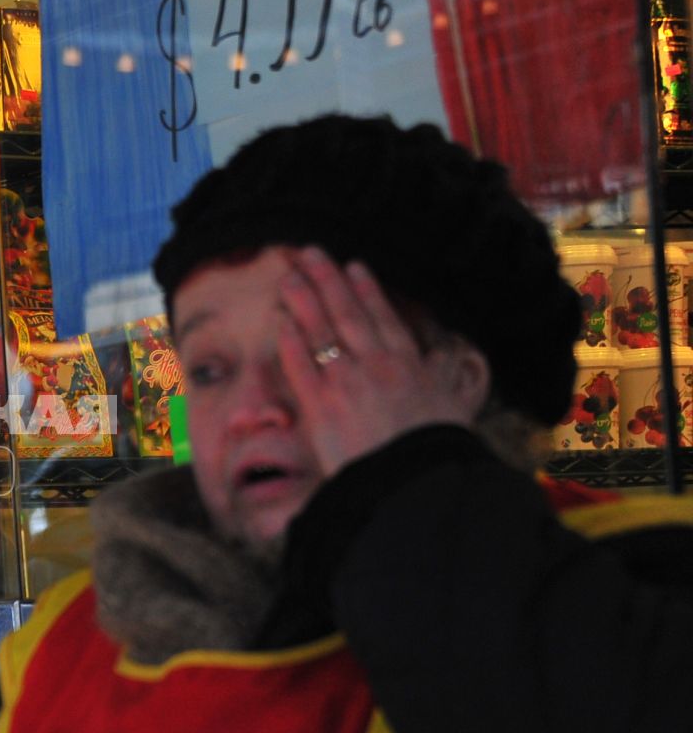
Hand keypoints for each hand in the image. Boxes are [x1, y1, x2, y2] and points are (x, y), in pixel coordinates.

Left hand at [276, 248, 488, 476]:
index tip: (354, 266)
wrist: (411, 479)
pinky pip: (301, 365)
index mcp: (407, 364)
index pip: (383, 317)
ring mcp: (346, 382)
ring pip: (321, 331)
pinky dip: (290, 341)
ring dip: (303, 300)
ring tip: (289, 275)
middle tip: (311, 253)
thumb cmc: (434, 449)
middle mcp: (375, 365)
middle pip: (347, 313)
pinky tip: (280, 321)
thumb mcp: (451, 406)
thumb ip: (444, 378)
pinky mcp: (320, 405)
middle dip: (328, 280)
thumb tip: (447, 357)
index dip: (366, 289)